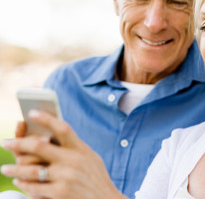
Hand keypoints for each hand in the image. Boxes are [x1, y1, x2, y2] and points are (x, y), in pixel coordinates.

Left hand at [1, 111, 126, 198]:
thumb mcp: (90, 158)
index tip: (31, 113)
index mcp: (81, 148)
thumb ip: (74, 148)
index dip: (47, 119)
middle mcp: (73, 160)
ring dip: (14, 169)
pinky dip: (24, 184)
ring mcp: (66, 176)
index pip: (62, 128)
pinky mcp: (60, 192)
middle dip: (18, 143)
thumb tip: (51, 136)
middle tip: (5, 142)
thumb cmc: (96, 178)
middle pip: (39, 146)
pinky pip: (34, 187)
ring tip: (5, 169)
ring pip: (31, 169)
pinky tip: (19, 182)